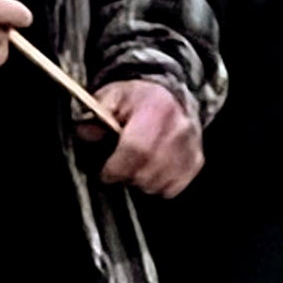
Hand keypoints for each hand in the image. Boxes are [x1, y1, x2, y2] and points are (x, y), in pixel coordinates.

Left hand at [86, 74, 205, 194]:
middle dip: (126, 177)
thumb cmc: (136, 99)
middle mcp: (178, 127)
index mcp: (155, 108)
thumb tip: (86, 134)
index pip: (137, 148)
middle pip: (147, 172)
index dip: (116, 167)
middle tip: (118, 169)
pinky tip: (150, 171)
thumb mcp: (110, 97)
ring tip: (134, 167)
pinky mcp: (196, 160)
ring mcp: (191, 145)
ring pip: (160, 184)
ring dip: (141, 183)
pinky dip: (158, 186)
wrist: (168, 94)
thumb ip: (93, 116)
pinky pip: (173, 188)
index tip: (105, 172)